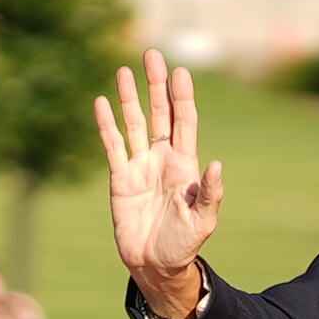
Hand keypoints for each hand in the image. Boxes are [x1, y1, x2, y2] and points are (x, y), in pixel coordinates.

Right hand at [89, 55, 226, 315]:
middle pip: (158, 113)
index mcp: (184, 164)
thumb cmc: (184, 244)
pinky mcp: (119, 178)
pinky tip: (101, 103)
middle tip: (152, 55)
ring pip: (133, 123)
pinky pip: (112, 145)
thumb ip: (209, 194)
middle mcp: (162, 158)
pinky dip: (106, 125)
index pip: (183, 122)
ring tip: (124, 70)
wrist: (155, 264)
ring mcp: (139, 165)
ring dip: (130, 98)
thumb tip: (216, 164)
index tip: (180, 71)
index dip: (181, 97)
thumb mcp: (203, 221)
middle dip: (156, 85)